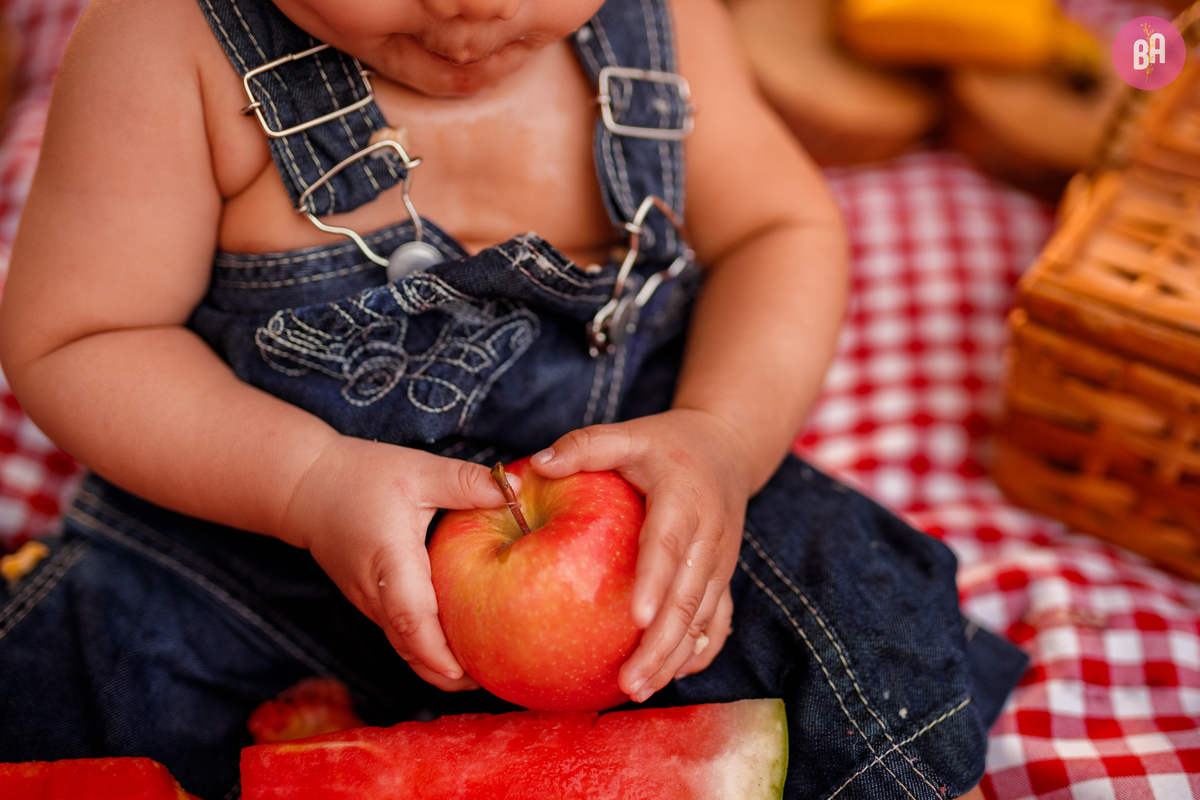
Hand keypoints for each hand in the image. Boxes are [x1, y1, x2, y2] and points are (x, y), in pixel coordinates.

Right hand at [281, 436, 517, 691]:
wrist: (305, 488)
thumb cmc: (362, 476)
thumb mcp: (418, 470)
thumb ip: (465, 482)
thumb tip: (516, 491)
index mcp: (390, 560)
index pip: (411, 616)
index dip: (436, 649)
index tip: (465, 671)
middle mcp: (376, 591)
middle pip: (410, 646)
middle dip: (447, 672)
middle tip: (493, 679)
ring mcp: (370, 602)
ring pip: (404, 645)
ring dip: (438, 664)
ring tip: (485, 670)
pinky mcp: (372, 602)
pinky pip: (400, 633)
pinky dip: (427, 648)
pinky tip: (459, 644)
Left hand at [531, 409, 750, 702]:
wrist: (727, 448)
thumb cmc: (666, 444)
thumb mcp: (629, 433)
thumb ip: (585, 446)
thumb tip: (537, 464)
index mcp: (683, 498)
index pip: (667, 544)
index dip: (655, 581)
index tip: (636, 617)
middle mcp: (708, 536)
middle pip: (687, 597)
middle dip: (661, 643)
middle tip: (629, 681)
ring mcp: (720, 562)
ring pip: (703, 618)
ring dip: (675, 656)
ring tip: (640, 688)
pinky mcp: (722, 577)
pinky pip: (718, 620)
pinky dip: (700, 650)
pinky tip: (673, 674)